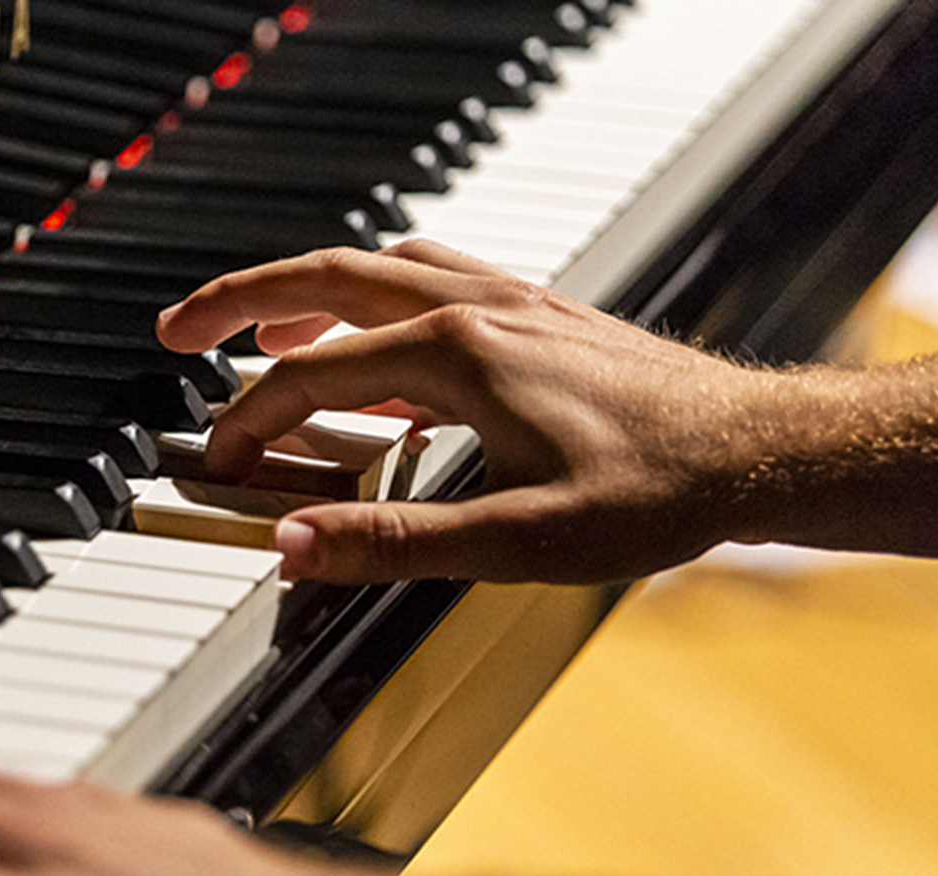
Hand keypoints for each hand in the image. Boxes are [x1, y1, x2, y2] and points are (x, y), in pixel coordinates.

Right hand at [155, 242, 780, 583]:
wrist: (759, 449)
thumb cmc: (656, 491)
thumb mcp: (517, 539)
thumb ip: (393, 544)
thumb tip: (293, 546)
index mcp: (456, 357)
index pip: (310, 376)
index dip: (247, 422)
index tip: (215, 463)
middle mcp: (476, 309)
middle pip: (324, 279)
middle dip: (238, 302)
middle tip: (178, 329)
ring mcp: (509, 300)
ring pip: (377, 266)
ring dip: (304, 290)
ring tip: (258, 325)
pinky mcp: (537, 311)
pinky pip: (430, 276)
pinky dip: (373, 292)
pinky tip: (374, 333)